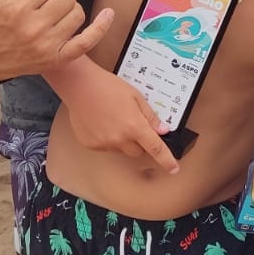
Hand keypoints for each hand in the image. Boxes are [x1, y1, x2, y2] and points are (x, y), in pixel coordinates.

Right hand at [0, 0, 114, 82]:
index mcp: (18, 7)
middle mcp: (33, 26)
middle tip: (45, 6)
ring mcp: (47, 44)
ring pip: (78, 13)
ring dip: (70, 12)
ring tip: (55, 17)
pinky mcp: (58, 58)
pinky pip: (87, 40)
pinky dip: (101, 26)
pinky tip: (109, 13)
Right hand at [58, 60, 179, 175]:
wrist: (80, 86)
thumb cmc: (107, 87)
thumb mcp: (136, 97)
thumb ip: (150, 116)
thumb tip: (162, 130)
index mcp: (134, 126)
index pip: (155, 148)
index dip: (167, 160)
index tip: (173, 168)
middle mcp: (119, 139)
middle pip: (137, 152)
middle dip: (140, 142)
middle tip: (133, 124)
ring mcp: (103, 143)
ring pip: (121, 150)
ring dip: (123, 140)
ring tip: (114, 119)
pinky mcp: (91, 145)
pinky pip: (106, 147)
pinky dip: (108, 139)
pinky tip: (102, 122)